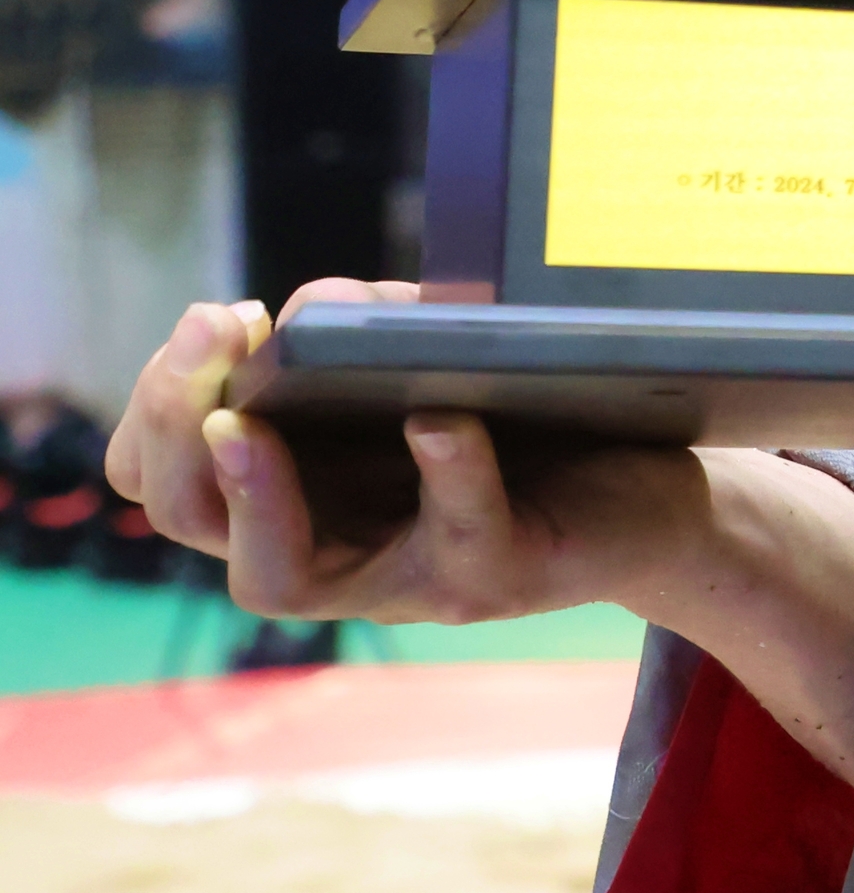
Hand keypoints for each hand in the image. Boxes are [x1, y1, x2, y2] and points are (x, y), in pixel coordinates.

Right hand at [108, 279, 853, 785]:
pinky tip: (436, 422)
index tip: (211, 318)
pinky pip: (459, 542)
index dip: (154, 409)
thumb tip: (302, 312)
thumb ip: (361, 334)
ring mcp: (407, 576)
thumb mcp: (428, 361)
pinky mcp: (499, 579)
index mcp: (295, 489)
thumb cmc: (528, 422)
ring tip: (245, 423)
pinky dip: (447, 477)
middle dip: (175, 429)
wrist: (660, 490)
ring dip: (253, 496)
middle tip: (211, 341)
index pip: (167, 476)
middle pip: (193, 522)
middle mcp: (330, 546)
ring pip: (281, 577)